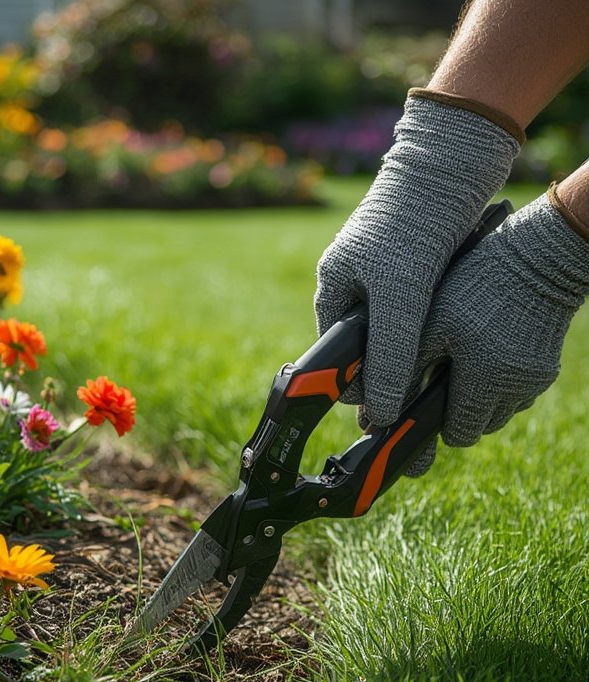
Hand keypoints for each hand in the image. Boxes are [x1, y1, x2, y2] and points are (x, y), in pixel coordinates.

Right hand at [315, 93, 519, 426]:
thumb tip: (377, 415)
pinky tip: (453, 330)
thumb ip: (387, 357)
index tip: (385, 408)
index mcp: (333, 287)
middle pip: (368, 345)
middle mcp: (355, 281)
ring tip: (440, 361)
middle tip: (418, 391)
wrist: (453, 161)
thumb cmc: (413, 224)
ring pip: (397, 329)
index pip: (336, 354)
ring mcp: (385, 272)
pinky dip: (434, 323)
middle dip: (391, 368)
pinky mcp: (417, 263)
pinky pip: (420, 309)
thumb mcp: (398, 299)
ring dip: (417, 347)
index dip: (357, 383)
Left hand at [403, 191, 588, 474]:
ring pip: (500, 415)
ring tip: (467, 366)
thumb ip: (406, 370)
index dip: (439, 426)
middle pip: (479, 430)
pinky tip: (489, 358)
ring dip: (481, 403)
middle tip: (445, 381)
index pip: (459, 435)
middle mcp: (514, 389)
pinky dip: (501, 387)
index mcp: (484, 380)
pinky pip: (518, 396)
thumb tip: (381, 413)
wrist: (539, 257)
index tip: (428, 408)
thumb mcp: (431, 323)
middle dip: (459, 415)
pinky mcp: (547, 370)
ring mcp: (534, 381)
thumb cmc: (477, 285)